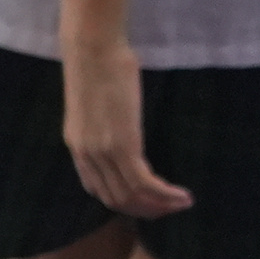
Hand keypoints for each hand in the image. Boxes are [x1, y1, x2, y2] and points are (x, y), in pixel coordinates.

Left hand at [61, 38, 192, 217]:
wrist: (92, 48)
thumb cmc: (98, 66)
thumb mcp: (96, 104)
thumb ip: (104, 125)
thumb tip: (122, 130)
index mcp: (76, 146)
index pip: (97, 190)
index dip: (125, 202)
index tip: (149, 202)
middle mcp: (86, 154)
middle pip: (115, 199)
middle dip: (146, 210)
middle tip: (171, 208)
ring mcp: (102, 152)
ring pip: (131, 196)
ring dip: (160, 205)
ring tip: (182, 203)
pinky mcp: (121, 145)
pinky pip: (144, 183)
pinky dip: (165, 195)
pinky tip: (183, 195)